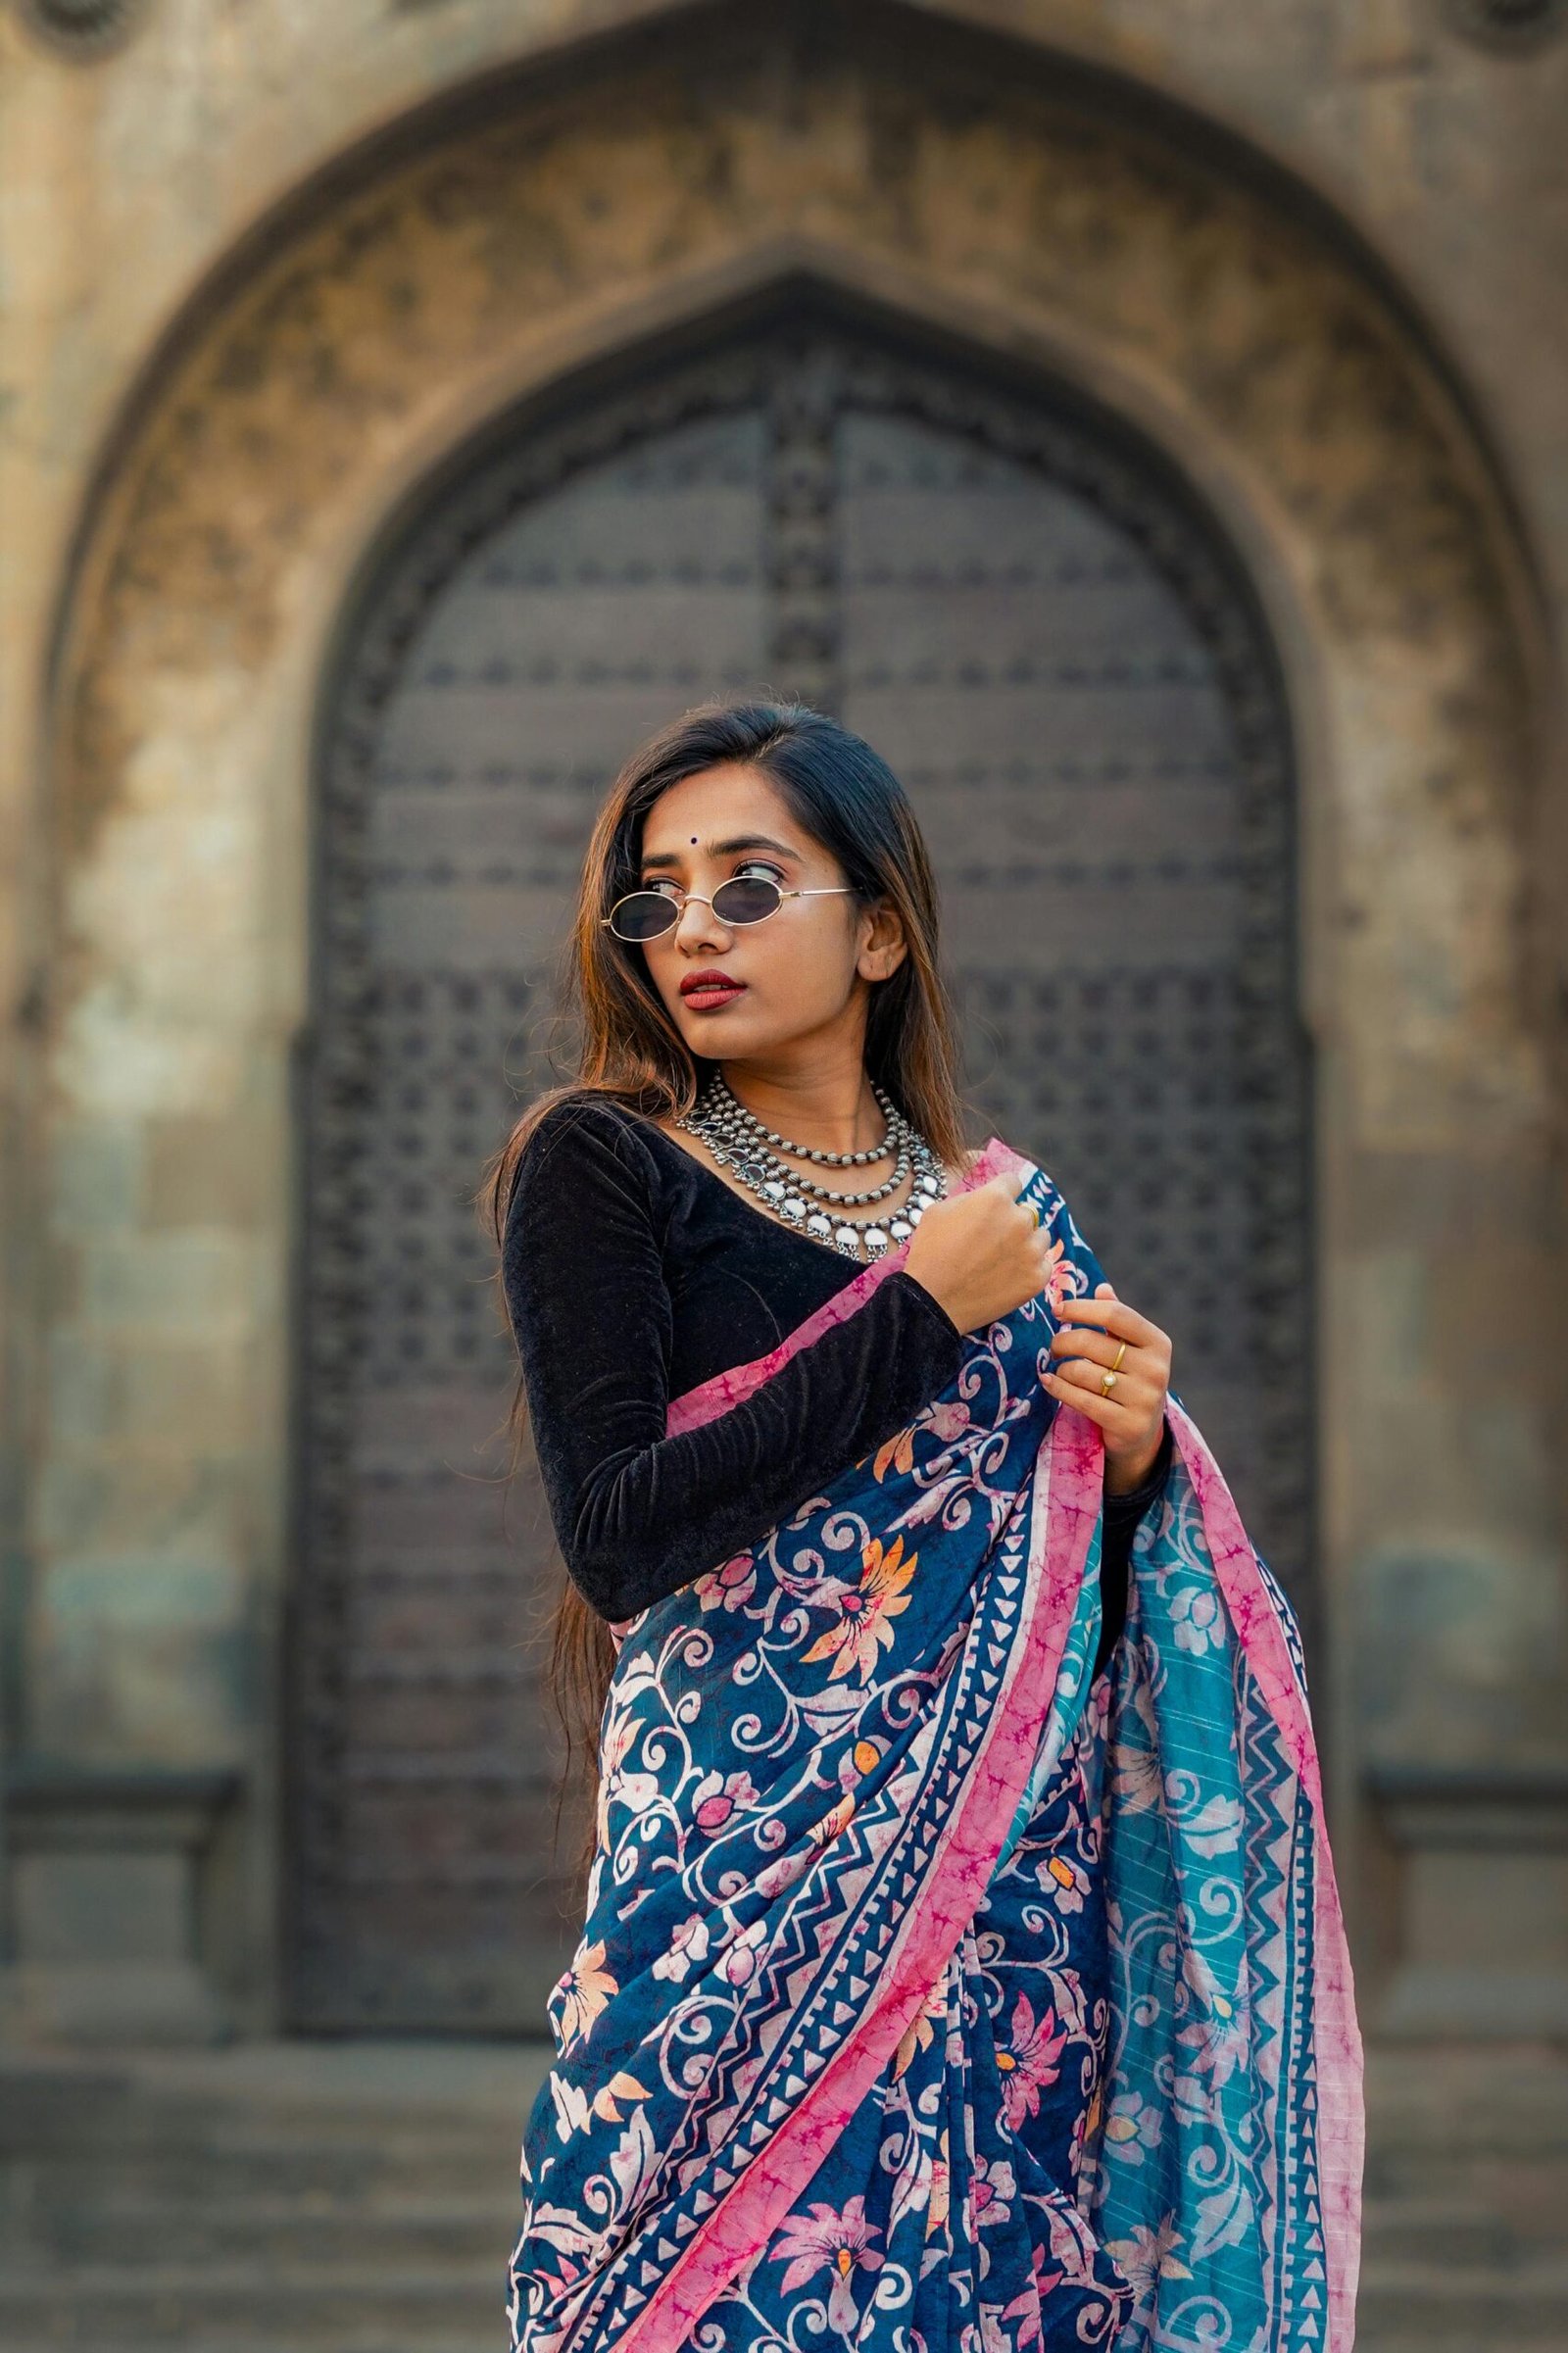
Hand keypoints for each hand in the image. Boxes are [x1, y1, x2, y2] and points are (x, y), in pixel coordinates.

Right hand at [902, 1169, 1065, 1335]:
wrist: (932, 1302)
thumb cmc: (930, 1254)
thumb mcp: (939, 1210)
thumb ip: (970, 1198)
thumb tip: (985, 1199)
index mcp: (996, 1198)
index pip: (1012, 1182)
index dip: (1001, 1193)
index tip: (995, 1207)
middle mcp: (1020, 1220)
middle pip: (1027, 1212)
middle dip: (1011, 1222)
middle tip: (991, 1241)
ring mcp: (1032, 1250)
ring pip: (1040, 1237)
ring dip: (1025, 1244)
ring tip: (1001, 1260)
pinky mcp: (1038, 1277)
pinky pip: (1043, 1265)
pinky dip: (1029, 1269)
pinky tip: (1008, 1276)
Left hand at [1042, 1283, 1170, 1491]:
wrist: (1143, 1433)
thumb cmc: (1130, 1379)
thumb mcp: (1130, 1348)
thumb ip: (1117, 1319)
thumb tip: (1101, 1288)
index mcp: (1157, 1343)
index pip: (1115, 1314)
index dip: (1081, 1308)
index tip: (1057, 1310)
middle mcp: (1156, 1369)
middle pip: (1092, 1343)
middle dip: (1063, 1342)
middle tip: (1053, 1347)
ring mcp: (1145, 1399)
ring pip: (1082, 1372)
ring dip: (1062, 1369)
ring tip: (1060, 1370)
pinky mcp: (1128, 1424)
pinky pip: (1081, 1399)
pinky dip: (1058, 1388)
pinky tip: (1048, 1381)